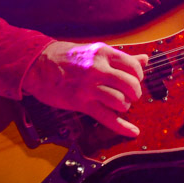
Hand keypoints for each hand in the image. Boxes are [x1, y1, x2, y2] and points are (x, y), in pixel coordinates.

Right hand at [23, 41, 148, 136]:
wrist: (38, 64)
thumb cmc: (68, 57)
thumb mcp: (94, 51)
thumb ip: (121, 57)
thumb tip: (144, 60)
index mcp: (103, 53)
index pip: (133, 67)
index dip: (138, 76)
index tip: (134, 80)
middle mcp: (98, 69)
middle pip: (130, 85)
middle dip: (135, 93)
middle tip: (130, 95)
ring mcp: (89, 87)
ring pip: (120, 102)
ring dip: (125, 106)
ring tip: (120, 104)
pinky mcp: (81, 103)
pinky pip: (107, 117)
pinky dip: (122, 127)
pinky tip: (133, 132)